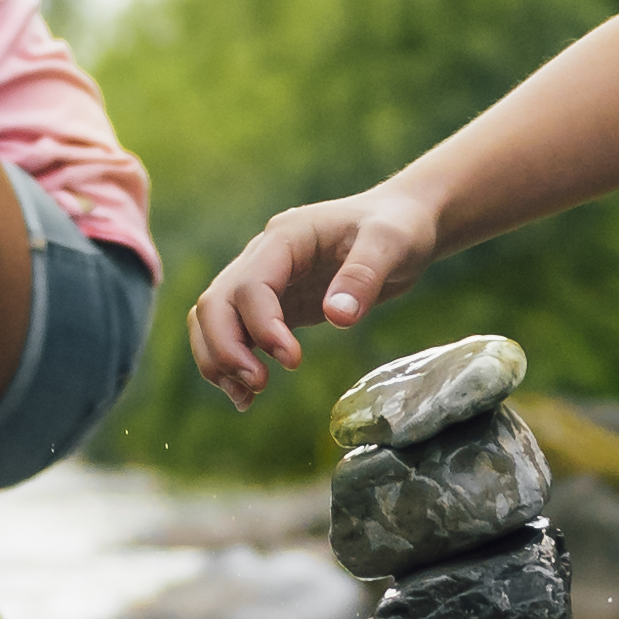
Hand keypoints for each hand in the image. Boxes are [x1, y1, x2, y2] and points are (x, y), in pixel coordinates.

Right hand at [185, 184, 445, 404]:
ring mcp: (265, 280)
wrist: (404, 220)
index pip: (250, 284)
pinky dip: (232, 361)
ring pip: (213, 319)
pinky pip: (235, 331)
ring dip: (219, 358)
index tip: (292, 360)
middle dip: (225, 347)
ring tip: (246, 398)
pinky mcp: (275, 303)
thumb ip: (363, 276)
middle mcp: (264, 256)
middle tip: (258, 385)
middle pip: (216, 302)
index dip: (262, 325)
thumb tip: (338, 318)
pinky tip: (248, 394)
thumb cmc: (399, 226)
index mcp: (286, 237)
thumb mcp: (391, 244)